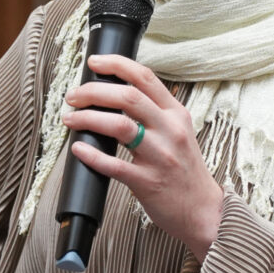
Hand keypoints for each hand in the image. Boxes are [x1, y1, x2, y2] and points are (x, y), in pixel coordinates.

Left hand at [63, 54, 222, 260]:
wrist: (203, 209)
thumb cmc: (185, 170)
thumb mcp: (179, 132)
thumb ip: (155, 113)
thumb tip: (117, 94)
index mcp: (176, 114)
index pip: (145, 77)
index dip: (116, 64)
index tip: (94, 63)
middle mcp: (170, 131)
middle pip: (128, 97)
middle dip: (93, 92)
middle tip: (73, 96)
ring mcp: (160, 156)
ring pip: (119, 126)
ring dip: (88, 119)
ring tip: (70, 119)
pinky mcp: (148, 182)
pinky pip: (114, 165)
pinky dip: (92, 155)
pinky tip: (78, 149)